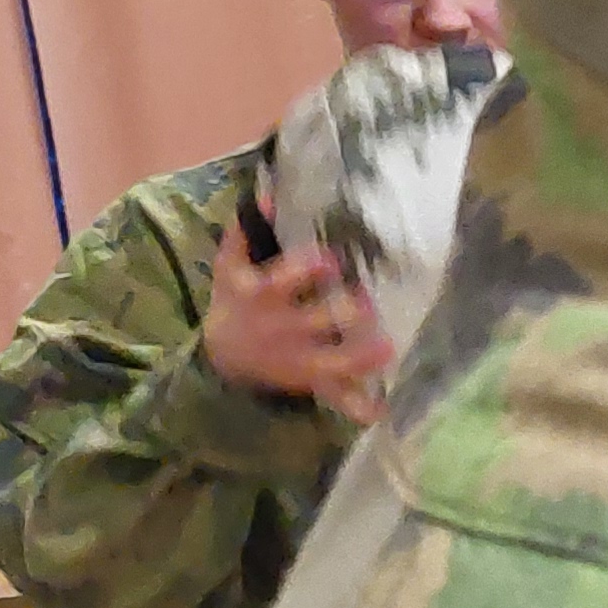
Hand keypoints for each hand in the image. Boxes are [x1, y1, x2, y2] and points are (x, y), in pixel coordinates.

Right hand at [206, 228, 395, 419]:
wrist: (222, 357)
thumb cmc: (234, 301)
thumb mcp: (230, 266)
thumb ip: (243, 232)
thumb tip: (263, 195)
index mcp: (262, 294)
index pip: (284, 280)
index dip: (309, 270)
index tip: (330, 260)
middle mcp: (282, 327)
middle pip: (317, 320)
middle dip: (345, 311)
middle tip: (366, 301)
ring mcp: (299, 357)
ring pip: (333, 359)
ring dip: (361, 355)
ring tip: (385, 347)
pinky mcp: (311, 379)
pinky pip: (335, 395)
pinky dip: (356, 405)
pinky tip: (379, 411)